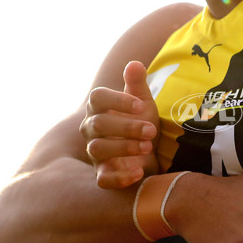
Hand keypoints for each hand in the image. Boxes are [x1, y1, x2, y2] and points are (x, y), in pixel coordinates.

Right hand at [81, 61, 160, 187]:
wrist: (149, 153)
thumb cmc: (141, 123)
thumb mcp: (144, 103)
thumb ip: (137, 84)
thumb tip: (135, 64)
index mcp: (99, 108)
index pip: (97, 98)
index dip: (118, 100)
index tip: (141, 106)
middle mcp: (91, 129)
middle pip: (98, 124)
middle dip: (127, 127)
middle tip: (152, 130)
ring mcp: (95, 153)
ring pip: (97, 149)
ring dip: (124, 147)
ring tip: (148, 147)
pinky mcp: (103, 174)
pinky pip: (103, 179)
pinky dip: (120, 177)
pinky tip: (139, 171)